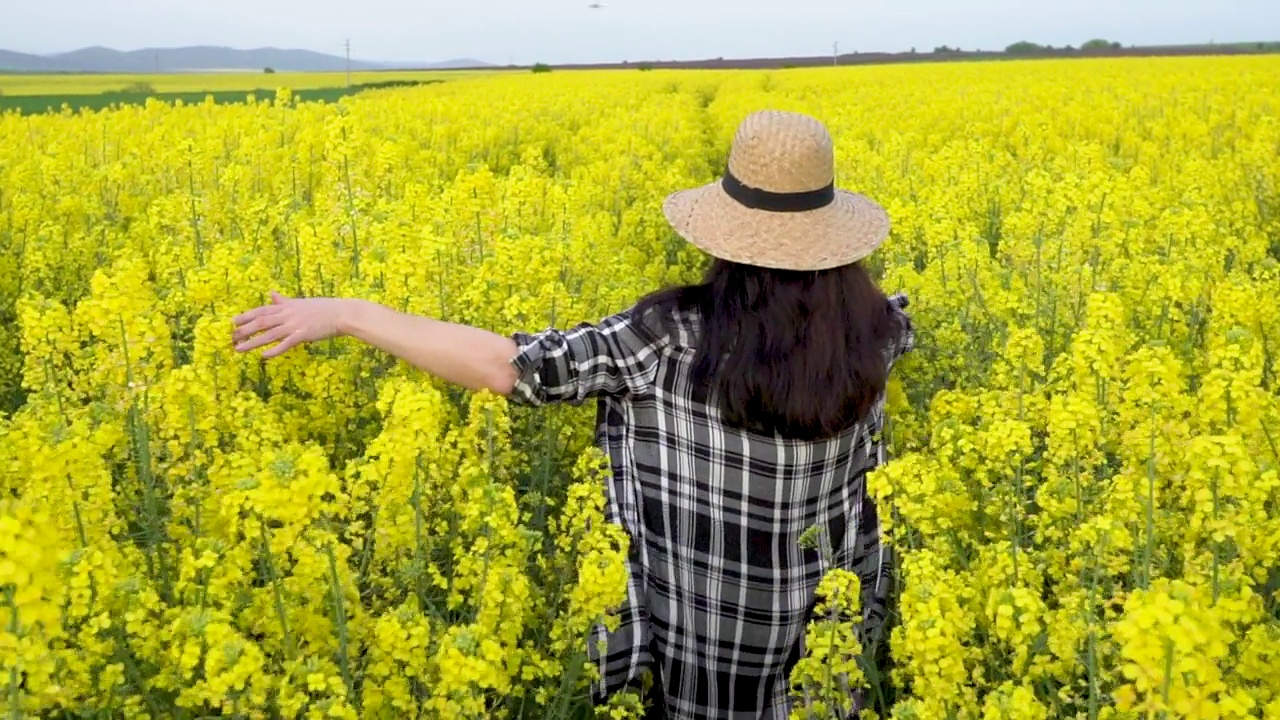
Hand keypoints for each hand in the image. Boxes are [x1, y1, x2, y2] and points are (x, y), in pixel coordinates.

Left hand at [232, 291, 347, 358]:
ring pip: (270, 334)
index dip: (246, 316)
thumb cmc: (323, 309)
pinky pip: (286, 343)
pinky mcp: (304, 335)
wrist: (342, 313)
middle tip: (231, 338)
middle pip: (262, 322)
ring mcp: (295, 324)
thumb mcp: (301, 303)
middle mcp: (288, 314)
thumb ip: (284, 301)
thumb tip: (271, 294)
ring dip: (253, 342)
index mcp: (287, 306)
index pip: (262, 310)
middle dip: (244, 330)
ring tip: (239, 349)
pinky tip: (264, 356)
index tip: (233, 322)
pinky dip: (275, 349)